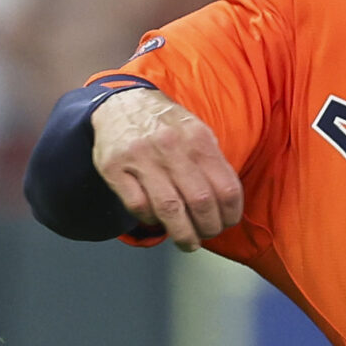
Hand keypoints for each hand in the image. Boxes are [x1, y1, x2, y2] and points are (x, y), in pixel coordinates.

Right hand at [91, 87, 243, 250]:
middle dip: (208, 228)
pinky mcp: (114, 168)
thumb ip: (212, 163)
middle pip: (200, 202)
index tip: (228, 223)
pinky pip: (138, 206)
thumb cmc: (165, 124)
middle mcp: (171, 146)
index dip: (231, 214)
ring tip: (187, 242)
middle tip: (207, 234)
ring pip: (169, 209)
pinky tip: (157, 220)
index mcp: (198, 138)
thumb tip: (227, 203)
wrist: (121, 103)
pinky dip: (151, 220)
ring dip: (182, 233)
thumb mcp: (196, 131)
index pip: (226, 187)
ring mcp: (141, 157)